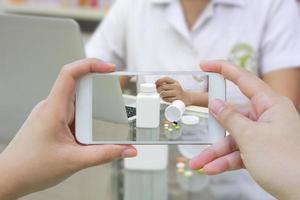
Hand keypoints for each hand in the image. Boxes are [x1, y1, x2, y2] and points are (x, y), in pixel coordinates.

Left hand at [0, 59, 136, 199]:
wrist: (10, 178)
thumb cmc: (31, 168)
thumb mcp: (75, 161)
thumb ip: (105, 155)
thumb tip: (127, 149)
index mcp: (53, 109)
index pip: (69, 74)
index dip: (90, 64)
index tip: (109, 68)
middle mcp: (52, 107)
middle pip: (78, 85)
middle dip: (99, 87)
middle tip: (115, 93)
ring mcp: (52, 114)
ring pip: (77, 100)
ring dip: (93, 106)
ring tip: (106, 116)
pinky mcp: (54, 122)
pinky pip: (74, 112)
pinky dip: (87, 117)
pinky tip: (92, 129)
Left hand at [156, 77, 191, 104]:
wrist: (186, 98)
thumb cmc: (177, 91)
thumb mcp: (173, 85)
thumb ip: (166, 83)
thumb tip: (156, 84)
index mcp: (175, 82)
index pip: (166, 78)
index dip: (159, 80)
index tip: (156, 83)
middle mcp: (176, 86)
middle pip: (163, 86)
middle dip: (158, 89)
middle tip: (158, 91)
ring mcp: (177, 93)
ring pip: (163, 93)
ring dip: (160, 95)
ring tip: (162, 95)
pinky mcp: (176, 99)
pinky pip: (166, 99)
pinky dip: (164, 99)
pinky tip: (165, 98)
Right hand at [189, 61, 299, 198]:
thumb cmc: (286, 162)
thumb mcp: (250, 137)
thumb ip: (229, 118)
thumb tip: (215, 105)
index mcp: (271, 105)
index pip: (244, 79)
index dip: (223, 70)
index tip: (205, 65)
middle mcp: (268, 117)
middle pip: (233, 116)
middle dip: (213, 129)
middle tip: (197, 128)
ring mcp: (264, 135)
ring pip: (233, 138)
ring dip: (215, 152)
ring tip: (199, 162)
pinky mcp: (261, 151)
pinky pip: (238, 152)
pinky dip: (225, 161)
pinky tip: (211, 168)